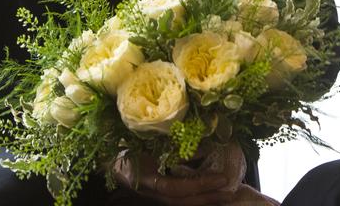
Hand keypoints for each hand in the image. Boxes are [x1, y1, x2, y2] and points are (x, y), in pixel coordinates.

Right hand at [111, 141, 246, 204]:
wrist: (108, 156)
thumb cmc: (127, 143)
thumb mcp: (150, 140)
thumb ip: (174, 145)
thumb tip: (203, 147)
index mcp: (147, 179)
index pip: (178, 188)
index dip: (201, 184)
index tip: (222, 178)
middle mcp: (152, 192)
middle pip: (183, 202)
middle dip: (209, 197)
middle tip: (231, 189)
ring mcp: (154, 195)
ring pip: (182, 203)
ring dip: (205, 198)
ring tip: (225, 193)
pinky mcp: (157, 192)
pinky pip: (179, 198)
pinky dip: (196, 196)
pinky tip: (209, 191)